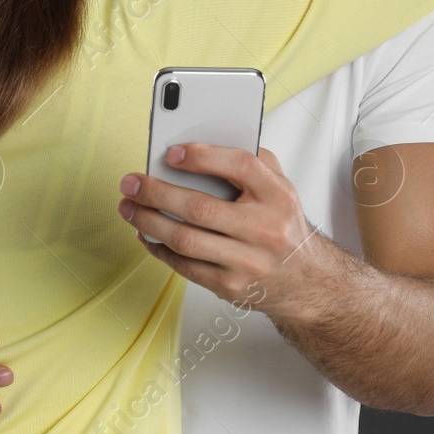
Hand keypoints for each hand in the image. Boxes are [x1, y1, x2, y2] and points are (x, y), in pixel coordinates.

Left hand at [117, 143, 322, 318]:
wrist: (304, 280)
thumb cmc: (281, 224)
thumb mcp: (279, 186)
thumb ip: (250, 161)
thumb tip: (197, 146)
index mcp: (277, 196)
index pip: (240, 167)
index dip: (202, 157)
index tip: (169, 153)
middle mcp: (265, 230)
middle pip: (200, 208)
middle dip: (156, 193)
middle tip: (130, 183)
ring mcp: (247, 262)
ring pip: (186, 240)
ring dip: (149, 222)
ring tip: (128, 207)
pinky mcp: (230, 287)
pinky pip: (185, 266)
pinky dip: (159, 248)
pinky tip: (145, 233)